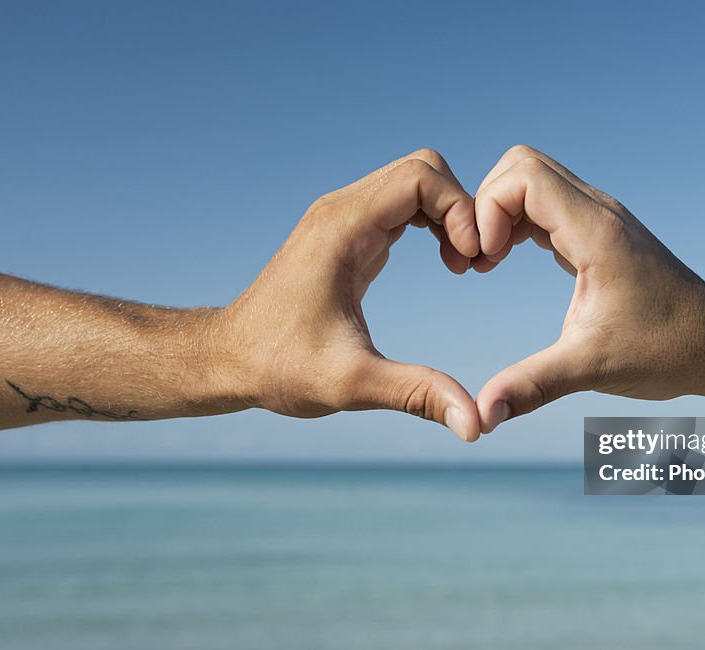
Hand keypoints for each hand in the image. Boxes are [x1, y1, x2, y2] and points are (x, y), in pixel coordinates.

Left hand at [222, 149, 481, 440]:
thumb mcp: (352, 384)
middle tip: (474, 262)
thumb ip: (416, 394)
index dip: (460, 210)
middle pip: (423, 169)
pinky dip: (433, 223)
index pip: (420, 177)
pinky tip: (446, 264)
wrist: (228, 360)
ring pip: (415, 183)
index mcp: (343, 227)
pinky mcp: (348, 234)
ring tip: (462, 265)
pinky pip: (403, 205)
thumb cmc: (280, 368)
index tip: (472, 262)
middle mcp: (342, 210)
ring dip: (449, 215)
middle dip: (461, 208)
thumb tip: (475, 425)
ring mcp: (344, 219)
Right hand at [473, 146, 704, 432]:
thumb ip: (531, 387)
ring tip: (486, 263)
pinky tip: (506, 261)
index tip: (485, 261)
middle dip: (486, 205)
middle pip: (522, 166)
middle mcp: (599, 213)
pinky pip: (546, 204)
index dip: (488, 210)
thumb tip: (480, 418)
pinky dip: (516, 222)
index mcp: (597, 233)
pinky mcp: (598, 233)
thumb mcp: (591, 370)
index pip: (524, 177)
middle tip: (478, 259)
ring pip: (532, 180)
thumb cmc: (666, 352)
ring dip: (499, 213)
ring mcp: (600, 219)